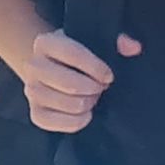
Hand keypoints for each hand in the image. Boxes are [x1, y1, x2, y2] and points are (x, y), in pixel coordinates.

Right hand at [18, 29, 140, 133]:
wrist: (55, 70)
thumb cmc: (80, 57)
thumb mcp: (96, 42)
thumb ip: (118, 41)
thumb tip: (133, 48)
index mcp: (45, 42)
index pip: (72, 53)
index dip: (95, 67)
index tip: (109, 76)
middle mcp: (32, 65)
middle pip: (68, 82)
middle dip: (93, 88)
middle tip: (101, 88)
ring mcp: (30, 90)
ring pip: (66, 104)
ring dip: (87, 104)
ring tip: (93, 97)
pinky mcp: (35, 113)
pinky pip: (55, 123)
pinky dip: (76, 121)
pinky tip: (86, 113)